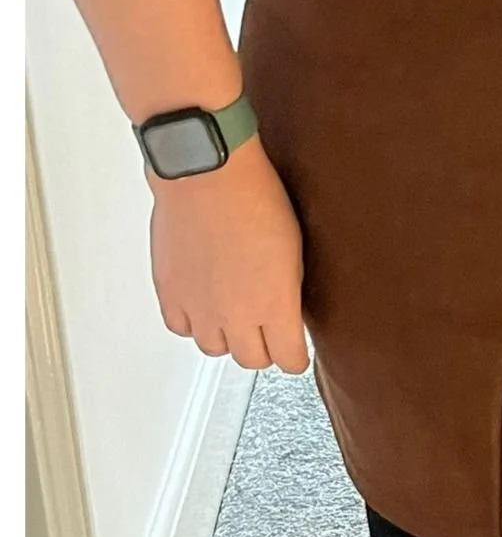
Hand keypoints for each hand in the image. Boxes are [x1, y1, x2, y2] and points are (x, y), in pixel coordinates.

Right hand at [147, 135, 309, 372]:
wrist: (208, 175)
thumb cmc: (257, 200)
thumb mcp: (294, 251)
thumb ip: (288, 292)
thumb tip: (287, 311)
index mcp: (275, 306)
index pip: (289, 361)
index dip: (295, 356)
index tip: (296, 350)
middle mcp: (236, 315)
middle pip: (252, 360)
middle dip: (264, 348)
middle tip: (267, 330)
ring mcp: (199, 307)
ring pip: (214, 347)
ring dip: (226, 336)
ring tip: (233, 314)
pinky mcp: (170, 293)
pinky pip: (180, 327)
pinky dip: (192, 322)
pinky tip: (202, 305)